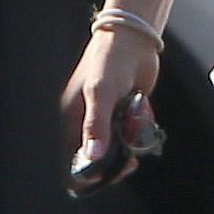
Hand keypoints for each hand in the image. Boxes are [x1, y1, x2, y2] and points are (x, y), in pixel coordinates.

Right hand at [63, 23, 160, 186]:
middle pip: (100, 160)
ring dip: (132, 140)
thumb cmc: (109, 61)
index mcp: (71, 121)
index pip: (73, 161)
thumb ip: (96, 125)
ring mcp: (108, 119)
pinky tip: (142, 110)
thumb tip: (92, 156)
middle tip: (132, 158)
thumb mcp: (100, 92)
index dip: (89, 173)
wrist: (134, 40)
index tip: (110, 172)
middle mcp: (87, 124)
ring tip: (136, 119)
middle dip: (117, 160)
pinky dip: (141, 129)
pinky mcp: (125, 114)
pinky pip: (133, 134)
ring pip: (121, 148)